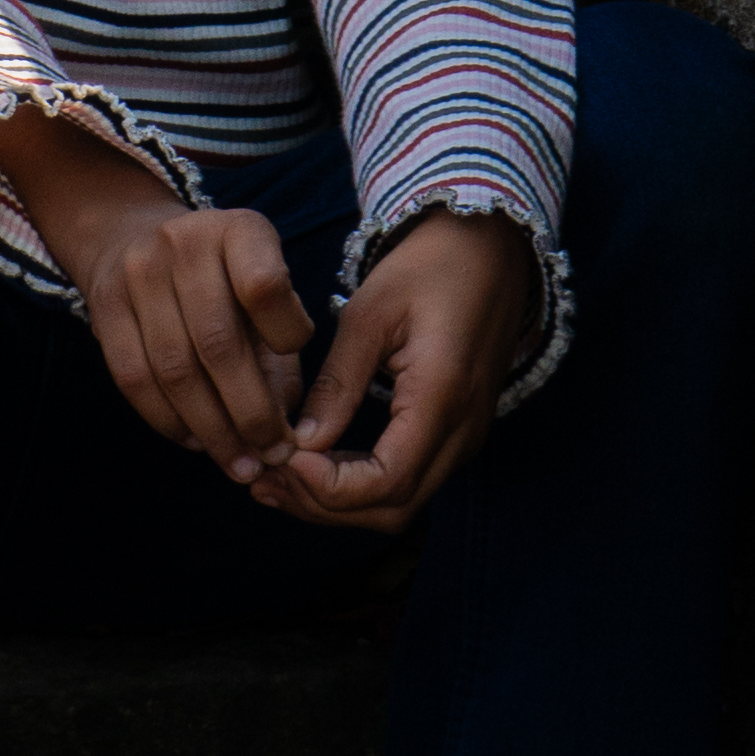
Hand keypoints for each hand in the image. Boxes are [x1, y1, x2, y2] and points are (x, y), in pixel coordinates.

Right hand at [0, 108, 315, 475]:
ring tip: (239, 463)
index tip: (298, 375)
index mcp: (239, 229)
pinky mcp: (103, 306)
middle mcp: (185, 242)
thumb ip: (281, 348)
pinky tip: (195, 442)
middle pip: (218, 343)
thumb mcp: (262, 285)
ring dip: (212, 431)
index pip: (265, 286)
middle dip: (251, 414)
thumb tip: (289, 431)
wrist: (133, 234)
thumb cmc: (221, 277)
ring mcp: (138, 272)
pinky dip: (169, 422)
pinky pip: (135, 379)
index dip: (287, 339)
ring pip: (175, 370)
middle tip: (273, 455)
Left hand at [259, 207, 540, 537]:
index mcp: (442, 397)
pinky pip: (408, 480)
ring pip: (400, 504)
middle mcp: (462, 432)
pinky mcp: (456, 432)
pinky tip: (314, 466)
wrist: (489, 246)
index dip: (327, 488)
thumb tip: (299, 443)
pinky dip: (358, 486)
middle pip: (391, 509)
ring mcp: (464, 437)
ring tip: (276, 479)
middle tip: (265, 479)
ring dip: (337, 502)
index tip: (280, 458)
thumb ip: (338, 383)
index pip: (385, 482)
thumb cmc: (429, 265)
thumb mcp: (372, 313)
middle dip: (323, 505)